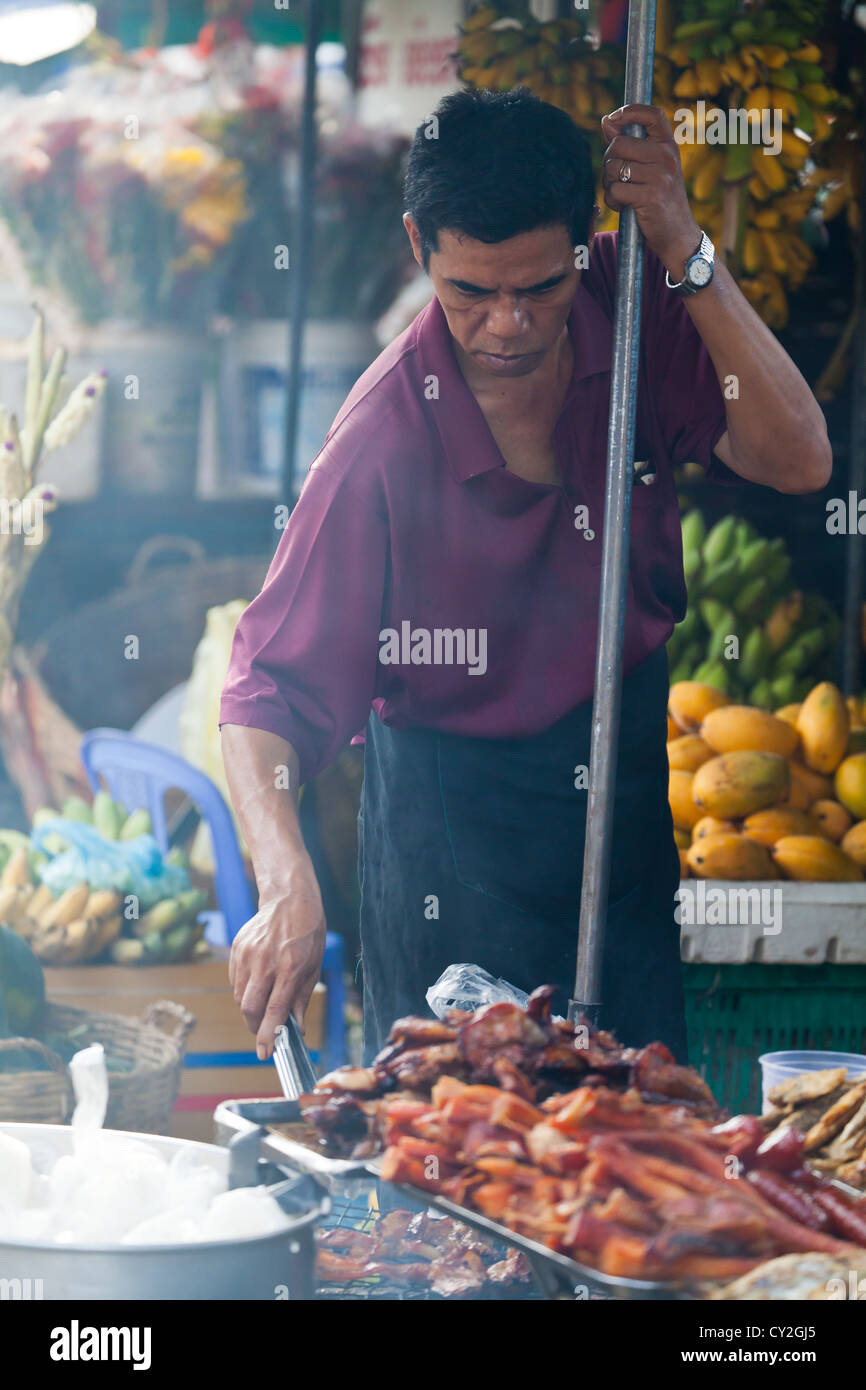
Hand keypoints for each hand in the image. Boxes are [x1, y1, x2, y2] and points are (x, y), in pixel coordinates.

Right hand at [229, 855, 325, 1059]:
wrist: (289, 899)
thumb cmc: (307, 934)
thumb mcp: (314, 966)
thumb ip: (302, 998)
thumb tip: (297, 1028)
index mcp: (290, 968)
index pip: (274, 1010)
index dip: (268, 1035)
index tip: (264, 1054)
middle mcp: (266, 963)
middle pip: (249, 1008)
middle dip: (254, 1027)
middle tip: (262, 1032)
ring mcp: (248, 955)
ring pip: (240, 996)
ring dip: (250, 1008)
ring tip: (264, 1001)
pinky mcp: (236, 949)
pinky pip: (235, 980)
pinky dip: (244, 989)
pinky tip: (257, 981)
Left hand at [600, 104, 701, 278]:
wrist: (678, 235)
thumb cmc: (660, 200)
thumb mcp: (652, 168)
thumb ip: (630, 145)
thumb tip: (607, 120)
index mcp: (668, 146)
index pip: (653, 114)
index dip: (630, 110)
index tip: (613, 118)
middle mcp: (667, 156)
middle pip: (618, 145)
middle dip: (609, 162)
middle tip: (617, 178)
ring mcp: (660, 176)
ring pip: (614, 168)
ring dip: (609, 184)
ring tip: (622, 194)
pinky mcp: (651, 196)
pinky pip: (615, 190)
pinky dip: (612, 201)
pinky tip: (623, 206)